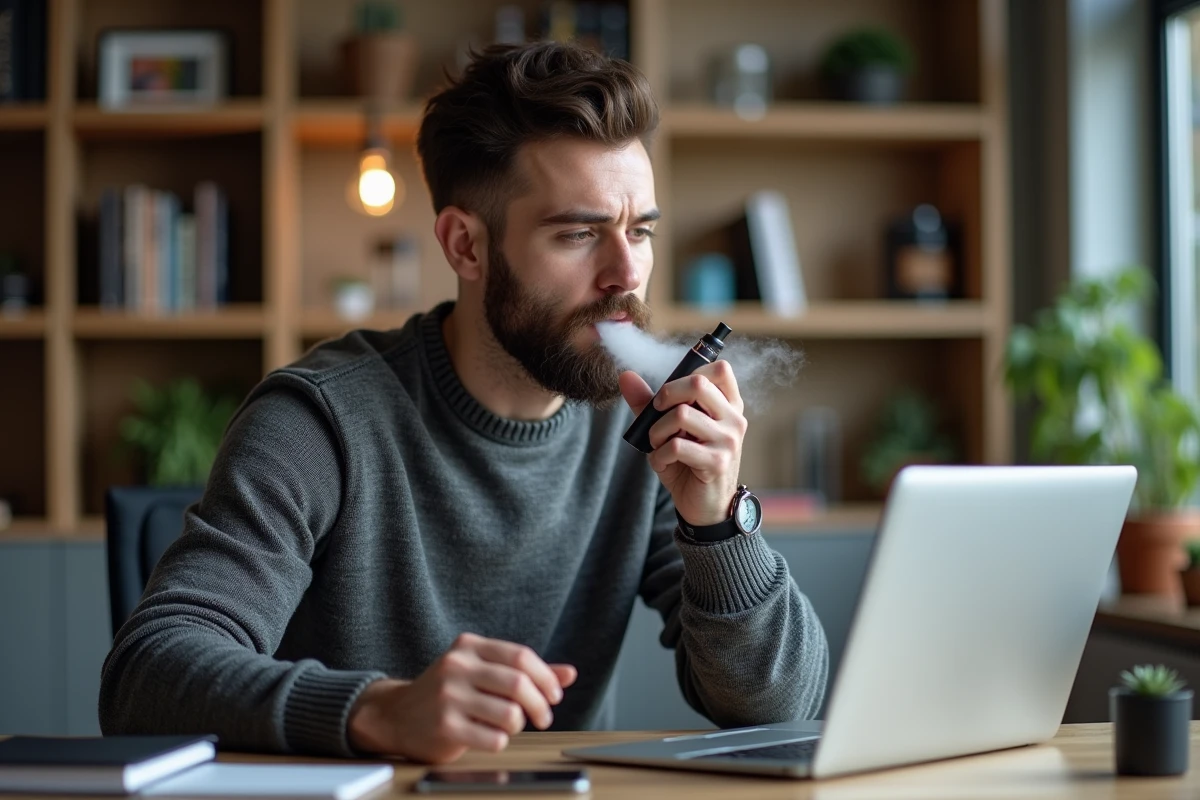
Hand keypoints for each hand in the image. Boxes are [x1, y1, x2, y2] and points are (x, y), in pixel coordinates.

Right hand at [347, 632, 577, 763]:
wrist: (396, 715)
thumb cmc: (448, 692)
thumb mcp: (482, 671)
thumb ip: (524, 671)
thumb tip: (570, 674)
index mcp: (469, 647)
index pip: (521, 656)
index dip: (546, 677)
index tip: (554, 695)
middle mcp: (457, 666)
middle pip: (518, 684)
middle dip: (541, 705)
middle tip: (544, 717)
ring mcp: (448, 697)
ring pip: (509, 713)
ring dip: (519, 724)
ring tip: (510, 726)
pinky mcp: (445, 727)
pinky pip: (494, 738)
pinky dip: (501, 741)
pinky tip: (489, 736)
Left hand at [619, 360, 746, 525]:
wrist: (705, 507)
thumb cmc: (688, 463)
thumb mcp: (669, 429)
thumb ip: (649, 402)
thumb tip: (626, 376)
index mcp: (729, 406)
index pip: (719, 369)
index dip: (687, 374)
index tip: (670, 394)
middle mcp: (734, 419)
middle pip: (698, 384)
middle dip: (665, 396)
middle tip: (656, 413)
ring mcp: (728, 441)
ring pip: (681, 414)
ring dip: (657, 431)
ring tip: (657, 444)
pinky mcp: (716, 462)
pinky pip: (676, 446)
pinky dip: (658, 455)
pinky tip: (661, 463)